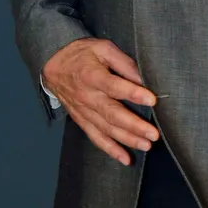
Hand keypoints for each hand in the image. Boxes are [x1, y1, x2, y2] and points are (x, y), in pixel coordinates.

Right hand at [42, 38, 159, 164]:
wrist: (53, 64)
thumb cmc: (82, 54)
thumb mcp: (102, 48)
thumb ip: (123, 62)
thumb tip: (142, 77)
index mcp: (92, 75)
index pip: (114, 86)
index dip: (133, 93)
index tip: (152, 100)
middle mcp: (87, 96)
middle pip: (112, 114)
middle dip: (134, 126)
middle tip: (153, 134)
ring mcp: (84, 111)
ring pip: (106, 129)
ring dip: (127, 139)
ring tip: (146, 145)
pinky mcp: (82, 120)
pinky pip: (96, 137)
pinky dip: (110, 150)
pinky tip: (125, 158)